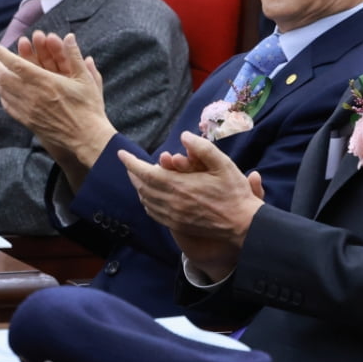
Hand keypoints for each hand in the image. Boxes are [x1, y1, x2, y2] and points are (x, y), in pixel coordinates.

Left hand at [0, 32, 112, 176]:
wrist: (86, 137)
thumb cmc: (88, 107)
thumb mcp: (86, 79)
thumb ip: (75, 56)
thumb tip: (70, 36)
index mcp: (45, 81)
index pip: (16, 64)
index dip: (1, 54)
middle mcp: (32, 95)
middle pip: (3, 77)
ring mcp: (28, 110)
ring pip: (4, 92)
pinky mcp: (28, 122)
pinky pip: (9, 107)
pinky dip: (3, 97)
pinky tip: (4, 92)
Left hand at [120, 132, 263, 278]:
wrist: (241, 225)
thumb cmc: (234, 193)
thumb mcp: (223, 164)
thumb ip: (202, 148)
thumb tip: (184, 136)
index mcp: (179, 185)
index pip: (146, 173)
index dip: (131, 163)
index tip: (121, 154)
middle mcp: (171, 202)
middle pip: (142, 187)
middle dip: (132, 173)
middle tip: (128, 163)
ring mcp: (173, 216)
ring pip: (146, 200)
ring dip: (138, 187)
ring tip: (137, 177)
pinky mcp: (177, 225)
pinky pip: (154, 213)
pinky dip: (146, 202)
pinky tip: (148, 197)